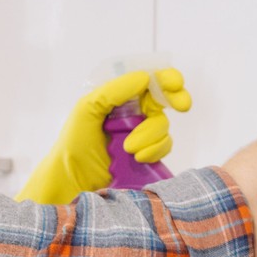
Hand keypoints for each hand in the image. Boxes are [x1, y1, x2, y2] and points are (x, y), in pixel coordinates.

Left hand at [16, 68, 192, 203]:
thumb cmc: (75, 141)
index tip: (176, 83)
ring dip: (150, 135)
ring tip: (128, 148)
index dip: (165, 78)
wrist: (73, 178)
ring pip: (163, 125)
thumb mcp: (88, 108)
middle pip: (164, 100)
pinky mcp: (147, 153)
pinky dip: (153, 151)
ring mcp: (141, 133)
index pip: (147, 80)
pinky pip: (163, 146)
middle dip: (177, 100)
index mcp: (119, 96)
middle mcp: (133, 112)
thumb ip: (114, 91)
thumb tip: (145, 77)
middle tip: (183, 105)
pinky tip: (137, 157)